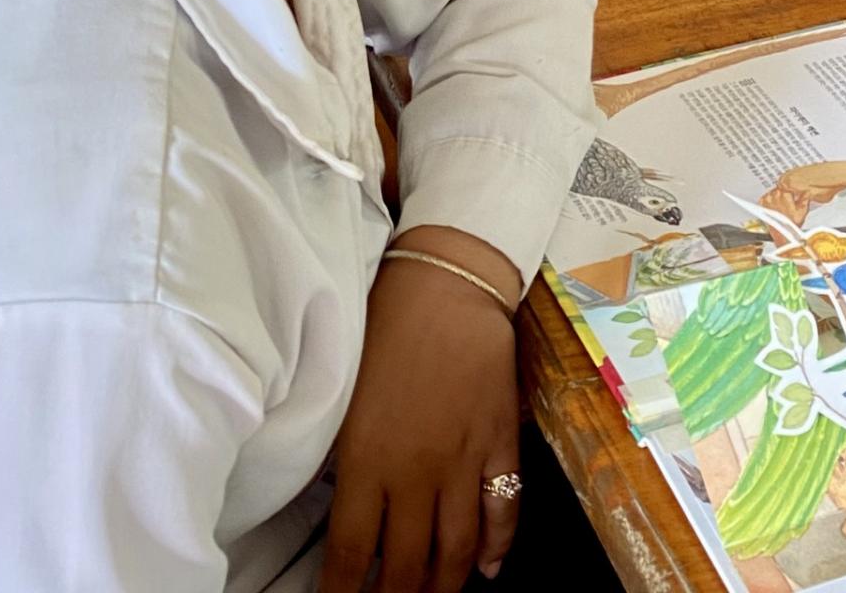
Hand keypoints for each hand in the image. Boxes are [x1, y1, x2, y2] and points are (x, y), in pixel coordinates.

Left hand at [321, 229, 521, 592]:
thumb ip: (347, 458)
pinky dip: (497, 547)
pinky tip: (487, 567)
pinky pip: (503, 509)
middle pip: (406, 568)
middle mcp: (415, 473)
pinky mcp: (498, 442)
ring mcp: (462, 461)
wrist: (446, 283)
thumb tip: (342, 508)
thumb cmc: (385, 326)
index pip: (351, 557)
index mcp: (366, 462)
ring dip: (443, 585)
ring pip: (456, 552)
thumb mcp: (346, 397)